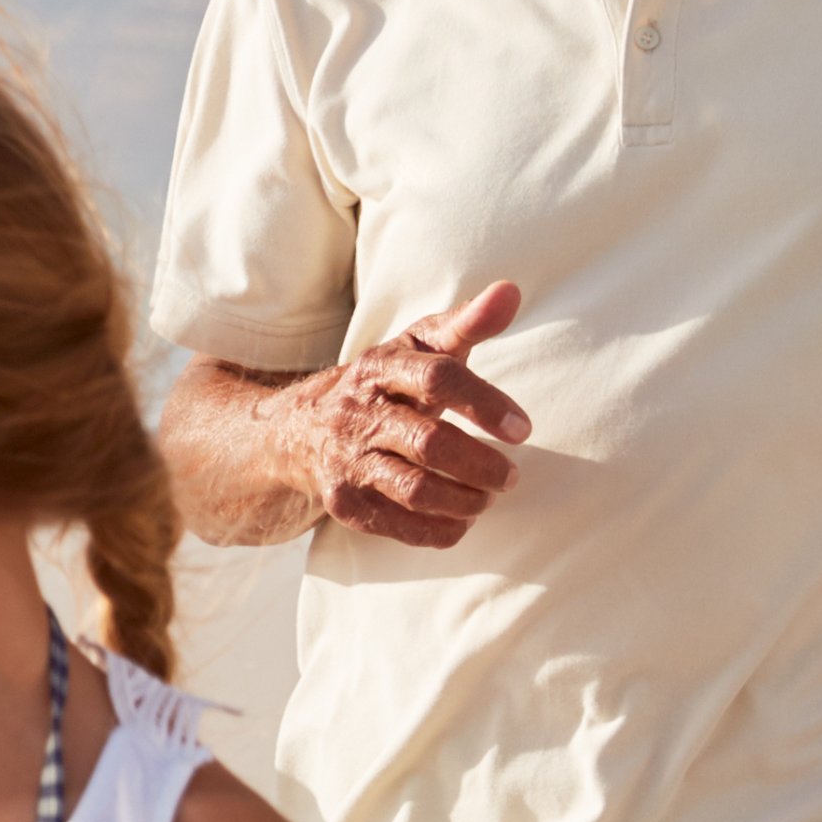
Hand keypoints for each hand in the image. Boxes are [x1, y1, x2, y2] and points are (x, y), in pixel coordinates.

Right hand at [288, 283, 528, 548]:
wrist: (299, 429)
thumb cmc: (383, 384)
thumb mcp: (418, 346)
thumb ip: (467, 322)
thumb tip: (511, 290)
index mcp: (380, 368)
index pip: (436, 379)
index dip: (483, 404)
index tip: (523, 430)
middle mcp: (358, 414)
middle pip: (428, 443)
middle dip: (480, 465)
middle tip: (511, 476)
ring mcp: (346, 460)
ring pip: (413, 489)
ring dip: (463, 500)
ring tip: (488, 497)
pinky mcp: (342, 501)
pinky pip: (395, 525)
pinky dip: (436, 530)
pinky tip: (461, 522)